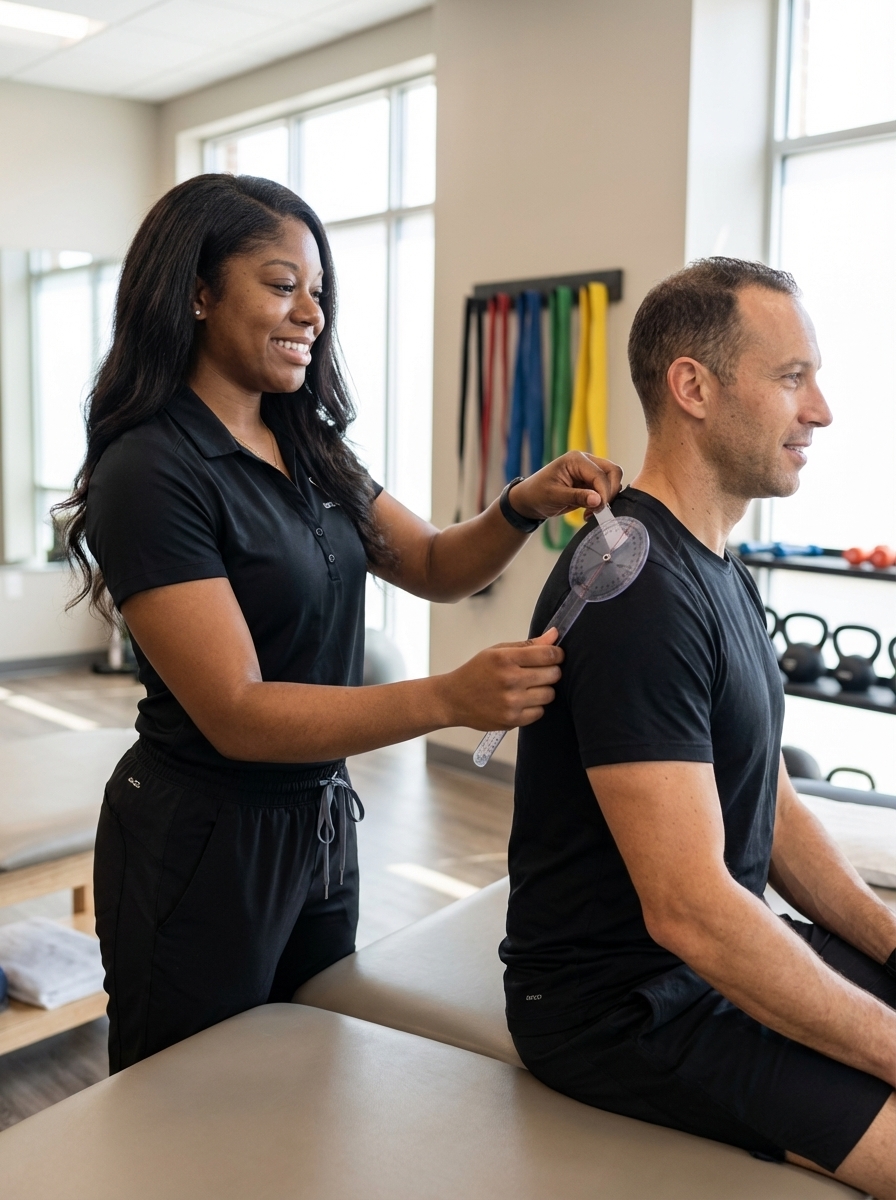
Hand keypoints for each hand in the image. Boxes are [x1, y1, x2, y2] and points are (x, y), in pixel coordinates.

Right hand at [437, 629, 562, 729]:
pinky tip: (523, 700)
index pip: (548, 654)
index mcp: (506, 659)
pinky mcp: (512, 720)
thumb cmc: (476, 672)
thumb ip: (528, 645)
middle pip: (553, 674)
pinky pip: (540, 712)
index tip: (556, 655)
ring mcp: (511, 702)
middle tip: (540, 671)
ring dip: (544, 689)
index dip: (557, 654)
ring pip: (550, 694)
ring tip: (530, 687)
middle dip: (551, 671)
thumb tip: (555, 634)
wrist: (453, 699)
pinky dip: (535, 706)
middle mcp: (510, 680)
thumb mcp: (497, 652)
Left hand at [508, 452, 622, 520]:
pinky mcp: (590, 484)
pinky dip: (602, 502)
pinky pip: (606, 490)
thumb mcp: (555, 496)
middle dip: (610, 492)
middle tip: (599, 510)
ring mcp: (589, 472)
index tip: (600, 509)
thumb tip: (599, 500)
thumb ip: (577, 497)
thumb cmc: (537, 494)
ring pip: (612, 481)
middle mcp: (586, 462)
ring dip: (607, 498)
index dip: (604, 492)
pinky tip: (590, 512)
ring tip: (591, 513)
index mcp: (576, 459)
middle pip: (613, 472)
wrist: (530, 500)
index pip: (600, 474)